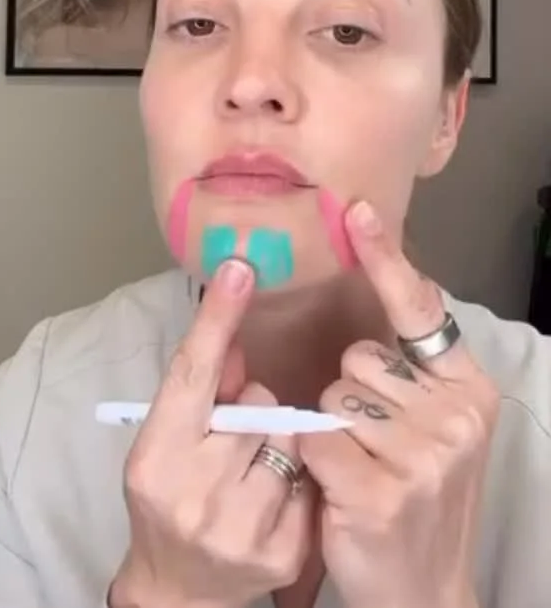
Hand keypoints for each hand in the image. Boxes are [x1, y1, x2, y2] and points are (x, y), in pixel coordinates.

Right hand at [109, 258, 312, 607]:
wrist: (177, 591)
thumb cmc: (167, 499)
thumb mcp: (167, 441)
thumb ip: (202, 389)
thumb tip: (235, 332)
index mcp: (156, 456)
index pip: (192, 374)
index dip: (217, 319)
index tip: (239, 266)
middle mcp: (194, 492)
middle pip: (257, 405)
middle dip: (254, 410)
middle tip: (235, 438)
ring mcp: (240, 527)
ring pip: (290, 439)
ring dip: (280, 445)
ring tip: (253, 474)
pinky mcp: (283, 552)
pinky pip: (311, 479)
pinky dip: (299, 482)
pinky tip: (275, 501)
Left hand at [300, 201, 497, 607]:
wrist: (424, 589)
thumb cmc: (417, 494)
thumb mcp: (434, 425)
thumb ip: (409, 371)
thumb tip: (372, 299)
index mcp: (468, 388)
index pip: (421, 310)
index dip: (385, 259)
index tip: (357, 211)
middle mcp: (455, 415)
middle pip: (359, 358)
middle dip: (351, 393)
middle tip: (375, 445)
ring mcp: (422, 454)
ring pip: (332, 397)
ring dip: (331, 430)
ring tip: (362, 471)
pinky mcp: (380, 489)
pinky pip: (313, 439)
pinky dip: (313, 462)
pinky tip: (342, 490)